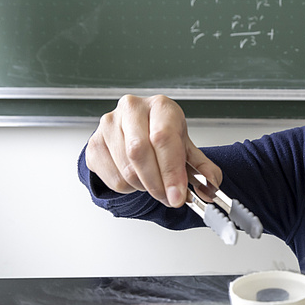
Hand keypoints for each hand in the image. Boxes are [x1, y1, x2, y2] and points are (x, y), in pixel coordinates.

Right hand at [85, 95, 221, 207]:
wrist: (135, 131)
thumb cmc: (162, 136)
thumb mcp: (187, 148)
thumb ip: (203, 169)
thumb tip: (210, 188)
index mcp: (160, 106)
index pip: (163, 138)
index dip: (171, 171)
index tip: (178, 196)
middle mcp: (132, 109)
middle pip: (140, 153)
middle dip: (158, 184)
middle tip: (169, 198)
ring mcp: (109, 125)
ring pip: (126, 170)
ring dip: (144, 186)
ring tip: (154, 183)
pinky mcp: (95, 144)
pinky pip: (113, 178)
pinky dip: (128, 188)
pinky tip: (137, 178)